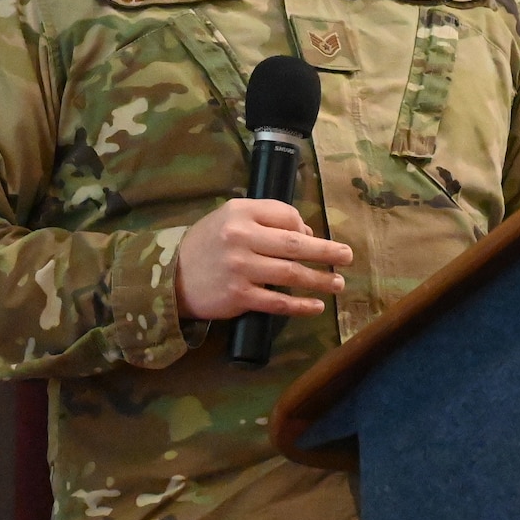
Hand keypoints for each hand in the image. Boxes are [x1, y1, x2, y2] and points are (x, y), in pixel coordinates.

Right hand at [174, 198, 352, 320]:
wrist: (171, 278)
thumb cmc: (206, 246)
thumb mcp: (229, 219)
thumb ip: (266, 220)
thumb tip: (307, 235)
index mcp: (239, 212)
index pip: (285, 215)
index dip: (304, 228)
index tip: (314, 239)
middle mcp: (240, 237)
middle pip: (294, 244)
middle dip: (326, 252)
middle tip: (348, 256)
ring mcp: (240, 268)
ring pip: (291, 273)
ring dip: (319, 279)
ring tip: (337, 283)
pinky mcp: (239, 296)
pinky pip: (278, 301)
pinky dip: (301, 305)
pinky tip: (316, 306)